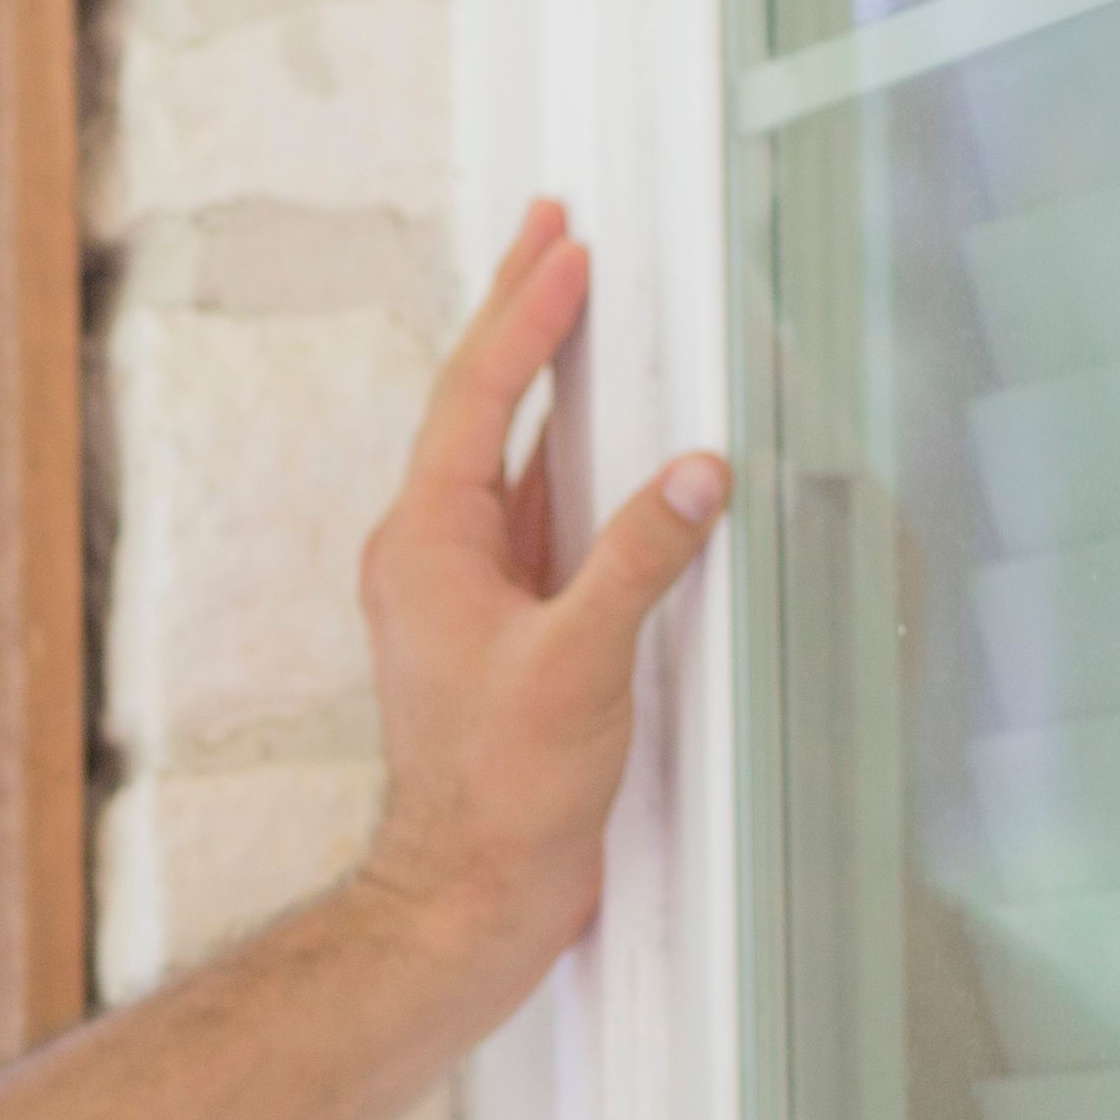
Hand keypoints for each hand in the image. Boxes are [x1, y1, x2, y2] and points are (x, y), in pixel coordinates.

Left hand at [350, 195, 729, 991]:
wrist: (469, 892)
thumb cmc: (501, 793)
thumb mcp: (581, 665)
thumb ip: (638, 561)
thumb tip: (695, 473)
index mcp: (424, 543)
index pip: (476, 398)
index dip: (526, 317)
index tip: (566, 247)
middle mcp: (430, 552)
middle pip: (478, 405)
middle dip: (520, 316)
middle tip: (551, 228)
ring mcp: (460, 587)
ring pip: (506, 454)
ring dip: (543, 379)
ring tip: (575, 302)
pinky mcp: (498, 624)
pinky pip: (533, 512)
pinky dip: (567, 458)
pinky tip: (603, 439)